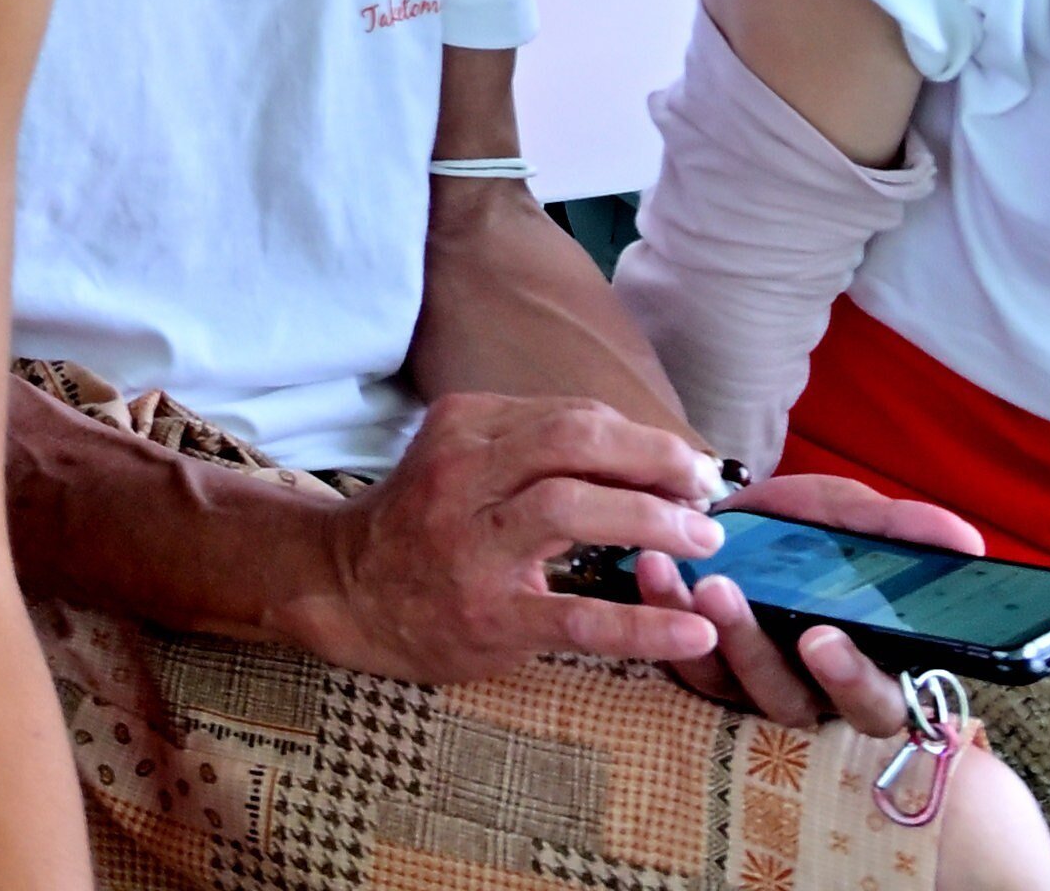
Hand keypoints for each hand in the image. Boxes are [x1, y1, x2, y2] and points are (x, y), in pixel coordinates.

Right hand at [303, 394, 724, 685]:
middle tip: (705, 492)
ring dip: (653, 518)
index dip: (645, 440)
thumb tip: (648, 457)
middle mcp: (463, 473)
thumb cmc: (424, 521)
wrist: (344, 588)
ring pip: (572, 507)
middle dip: (656, 460)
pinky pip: (577, 616)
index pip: (573, 416)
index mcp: (464, 426)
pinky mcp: (488, 612)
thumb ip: (536, 449)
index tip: (689, 467)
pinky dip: (644, 625)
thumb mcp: (465, 458)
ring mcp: (471, 544)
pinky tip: (694, 633)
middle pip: (574, 440)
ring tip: (703, 540)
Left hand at [636, 471, 987, 727]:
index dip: (851, 681)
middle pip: (791, 702)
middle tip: (725, 595)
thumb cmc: (812, 531)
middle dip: (756, 653)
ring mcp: (747, 684)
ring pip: (727, 684)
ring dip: (703, 632)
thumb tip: (965, 539)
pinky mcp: (696, 667)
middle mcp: (809, 689)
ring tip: (687, 577)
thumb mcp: (853, 519)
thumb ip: (902, 530)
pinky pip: (676, 656)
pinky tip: (651, 570)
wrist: (737, 515)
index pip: (876, 702)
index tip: (822, 637)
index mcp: (869, 666)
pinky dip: (661, 613)